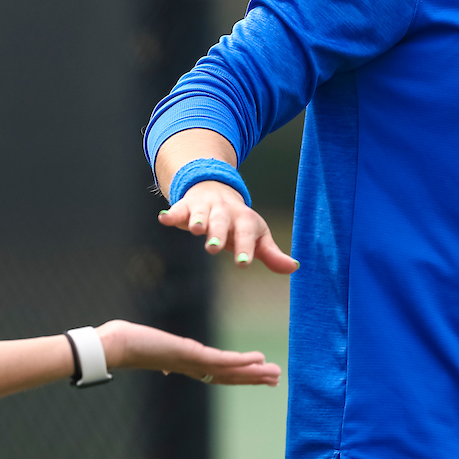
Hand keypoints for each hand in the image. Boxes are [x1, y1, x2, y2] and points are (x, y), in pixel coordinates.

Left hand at [97, 319, 280, 385]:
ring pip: (230, 371)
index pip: (217, 375)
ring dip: (254, 373)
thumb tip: (166, 366)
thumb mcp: (152, 352)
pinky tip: (258, 359)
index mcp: (186, 368)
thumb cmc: (128, 346)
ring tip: (276, 373)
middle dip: (253, 378)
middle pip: (228, 377)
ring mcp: (192, 363)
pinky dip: (242, 361)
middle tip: (276, 379)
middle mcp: (192, 369)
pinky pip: (222, 361)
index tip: (256, 376)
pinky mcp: (190, 355)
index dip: (238, 377)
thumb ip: (164, 358)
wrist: (114, 348)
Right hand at [158, 180, 296, 273]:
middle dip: (218, 233)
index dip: (245, 248)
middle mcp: (224, 211)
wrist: (215, 190)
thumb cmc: (238, 222)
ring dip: (198, 220)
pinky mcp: (186, 206)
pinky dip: (171, 214)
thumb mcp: (256, 234)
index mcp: (244, 220)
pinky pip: (178, 209)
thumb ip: (271, 254)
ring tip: (195, 229)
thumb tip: (294, 268)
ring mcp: (204, 208)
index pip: (246, 234)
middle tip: (213, 248)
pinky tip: (164, 218)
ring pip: (201, 213)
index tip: (243, 263)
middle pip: (221, 222)